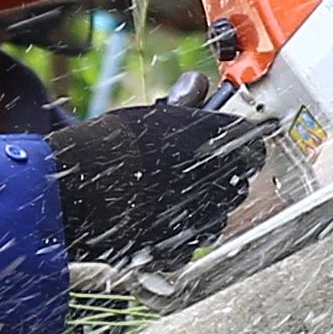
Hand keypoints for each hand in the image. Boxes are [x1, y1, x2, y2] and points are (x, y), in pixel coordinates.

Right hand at [51, 99, 269, 266]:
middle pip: (239, 185)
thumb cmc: (113, 144)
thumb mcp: (154, 113)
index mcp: (218, 144)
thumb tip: (198, 84)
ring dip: (204, 209)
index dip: (244, 148)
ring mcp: (199, 219)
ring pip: (218, 218)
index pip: (255, 147)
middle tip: (196, 170)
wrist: (78, 186)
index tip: (233, 147)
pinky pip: (190, 245)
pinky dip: (178, 237)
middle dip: (223, 178)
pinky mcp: (178, 249)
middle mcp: (218, 183)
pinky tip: (155, 221)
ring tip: (171, 196)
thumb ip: (186, 102)